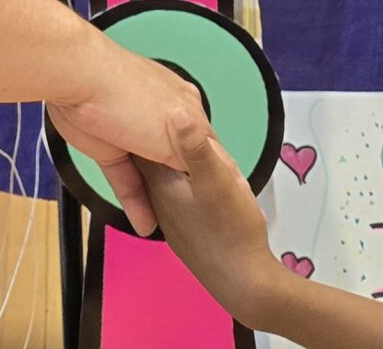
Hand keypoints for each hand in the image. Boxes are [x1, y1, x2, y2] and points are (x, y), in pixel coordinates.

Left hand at [45, 37, 210, 235]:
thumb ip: (194, 157)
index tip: (224, 197)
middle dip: (186, 187)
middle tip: (198, 216)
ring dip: (159, 200)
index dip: (214, 170)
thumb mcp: (176, 135)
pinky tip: (145, 223)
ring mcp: (132, 133)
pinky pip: (126, 180)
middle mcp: (160, 118)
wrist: (79, 80)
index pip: (205, 144)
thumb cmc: (130, 94)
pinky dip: (135, 203)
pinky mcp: (108, 148)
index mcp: (184, 105)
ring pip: (151, 174)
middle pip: (178, 161)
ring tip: (172, 226)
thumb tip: (211, 176)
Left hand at [138, 122, 289, 322]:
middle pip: (150, 154)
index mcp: (160, 180)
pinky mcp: (184, 227)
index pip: (140, 138)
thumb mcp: (218, 180)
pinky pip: (179, 192)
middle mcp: (157, 196)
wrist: (243, 283)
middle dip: (162, 136)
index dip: (148, 116)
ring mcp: (170, 214)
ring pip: (166, 174)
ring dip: (176, 159)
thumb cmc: (231, 230)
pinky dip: (187, 180)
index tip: (159, 98)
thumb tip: (177, 111)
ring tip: (199, 148)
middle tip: (182, 118)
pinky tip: (203, 181)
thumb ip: (196, 147)